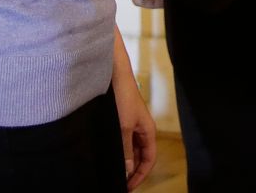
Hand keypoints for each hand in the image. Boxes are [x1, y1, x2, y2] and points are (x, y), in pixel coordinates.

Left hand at [110, 35, 155, 188]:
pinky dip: (116, 150)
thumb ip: (125, 149)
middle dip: (132, 171)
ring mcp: (130, 124)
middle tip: (118, 183)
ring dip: (123, 161)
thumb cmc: (123, 97)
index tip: (128, 187)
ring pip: (129, 149)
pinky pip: (120, 141)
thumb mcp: (124, 127)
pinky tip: (106, 156)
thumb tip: (127, 170)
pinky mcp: (119, 120)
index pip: (149, 159)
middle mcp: (140, 129)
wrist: (113, 73)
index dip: (141, 175)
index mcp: (148, 131)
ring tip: (111, 172)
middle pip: (140, 156)